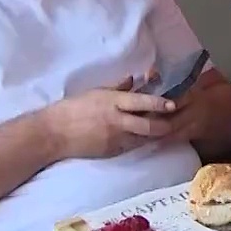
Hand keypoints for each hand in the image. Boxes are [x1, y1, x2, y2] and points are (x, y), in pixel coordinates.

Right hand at [42, 78, 178, 159]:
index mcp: (113, 102)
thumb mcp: (96, 92)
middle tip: (175, 121)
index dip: (159, 103)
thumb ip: (117, 87)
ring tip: (166, 129)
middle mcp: (117, 121)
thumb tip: (134, 79)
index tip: (172, 104)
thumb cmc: (73, 108)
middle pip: (149, 125)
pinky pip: (133, 146)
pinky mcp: (113, 151)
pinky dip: (141, 142)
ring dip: (156, 135)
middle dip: (166, 125)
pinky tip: (147, 138)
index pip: (142, 102)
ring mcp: (116, 138)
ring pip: (145, 138)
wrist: (54, 133)